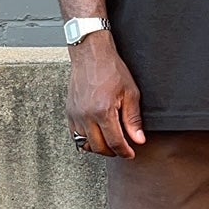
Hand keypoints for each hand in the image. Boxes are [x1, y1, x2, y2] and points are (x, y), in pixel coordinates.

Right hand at [67, 33, 144, 158]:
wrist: (91, 54)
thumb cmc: (111, 69)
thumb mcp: (130, 93)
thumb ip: (133, 119)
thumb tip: (138, 139)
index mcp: (103, 111)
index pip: (115, 142)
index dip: (125, 152)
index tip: (131, 154)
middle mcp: (86, 115)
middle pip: (99, 147)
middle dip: (112, 152)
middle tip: (122, 149)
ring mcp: (75, 114)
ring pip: (85, 143)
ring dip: (98, 147)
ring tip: (109, 142)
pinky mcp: (69, 112)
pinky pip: (75, 135)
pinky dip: (86, 139)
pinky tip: (96, 134)